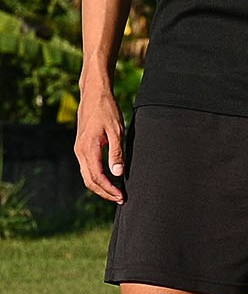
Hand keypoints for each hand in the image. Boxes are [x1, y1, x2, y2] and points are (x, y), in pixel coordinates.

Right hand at [74, 84, 125, 203]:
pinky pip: (87, 167)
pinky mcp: (82, 147)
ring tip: (116, 192)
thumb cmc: (107, 110)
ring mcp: (79, 150)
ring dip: (101, 186)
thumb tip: (118, 173)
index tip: (121, 196)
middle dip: (104, 192)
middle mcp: (80, 152)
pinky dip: (97, 177)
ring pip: (87, 175)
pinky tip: (109, 179)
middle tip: (120, 199)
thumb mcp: (116, 131)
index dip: (109, 189)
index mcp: (88, 149)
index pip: (97, 176)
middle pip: (89, 180)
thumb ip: (116, 152)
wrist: (93, 95)